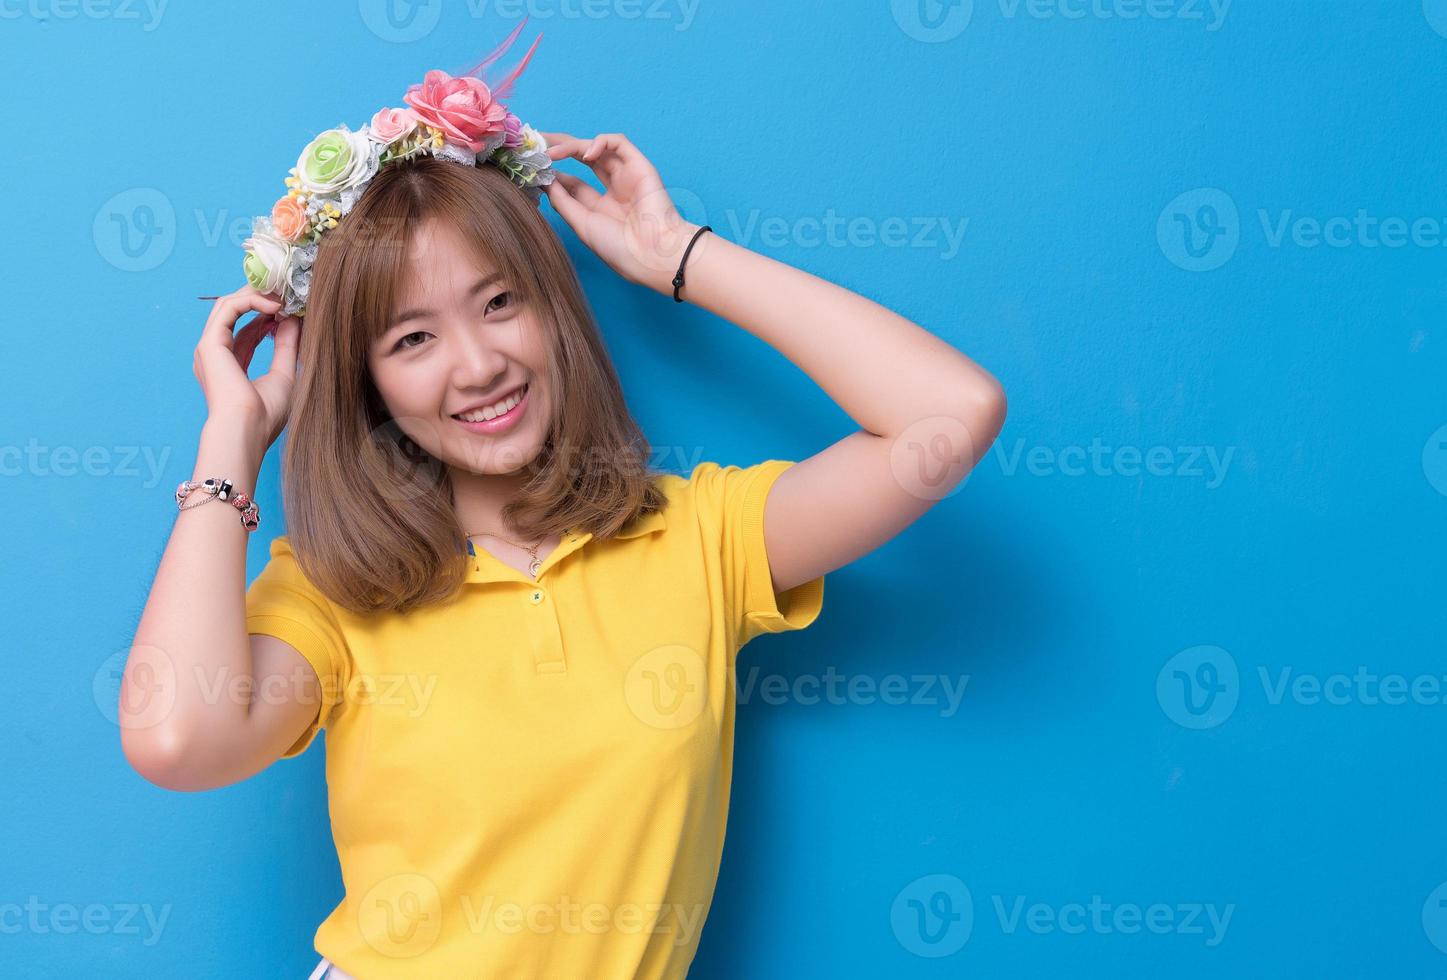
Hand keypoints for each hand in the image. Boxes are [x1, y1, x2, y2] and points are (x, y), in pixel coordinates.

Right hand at [192, 285, 301, 455]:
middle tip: (287, 293)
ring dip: (256, 294)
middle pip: (234, 313)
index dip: (268, 316)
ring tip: (283, 295)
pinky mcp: (210, 343)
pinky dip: (251, 300)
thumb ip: (287, 346)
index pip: (246, 331)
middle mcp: (215, 355)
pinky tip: (275, 305)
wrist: (247, 430)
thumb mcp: (284, 374)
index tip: (292, 310)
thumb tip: (292, 319)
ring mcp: (209, 348)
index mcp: (229, 366)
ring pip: (228, 304)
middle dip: (260, 299)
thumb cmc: (265, 414)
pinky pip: (228, 307)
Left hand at [538, 132, 700, 293]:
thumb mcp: (582, 224)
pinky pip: (618, 142)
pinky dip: (599, 142)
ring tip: (550, 152)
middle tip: (535, 144)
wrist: (652, 254)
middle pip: (580, 158)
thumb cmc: (620, 248)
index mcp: (600, 206)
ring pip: (595, 147)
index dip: (552, 171)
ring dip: (571, 145)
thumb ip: (563, 200)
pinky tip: (585, 153)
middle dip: (557, 149)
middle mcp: (613, 188)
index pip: (571, 181)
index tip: (531, 166)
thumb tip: (544, 179)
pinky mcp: (639, 165)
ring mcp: (626, 175)